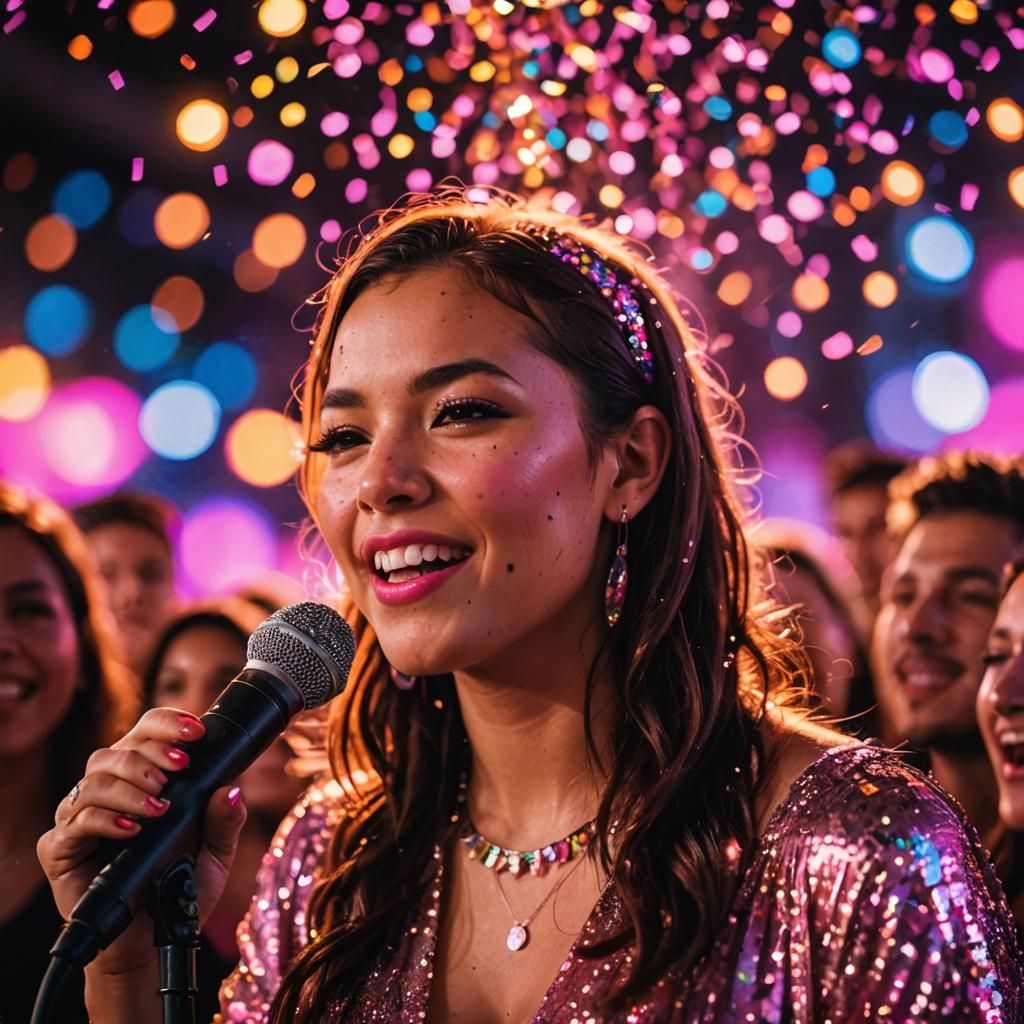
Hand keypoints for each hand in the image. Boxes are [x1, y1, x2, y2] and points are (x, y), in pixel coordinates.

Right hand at [37, 708, 246, 975]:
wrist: (153, 943)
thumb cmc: (180, 890)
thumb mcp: (215, 855)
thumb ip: (225, 822)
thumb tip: (232, 789)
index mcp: (143, 779)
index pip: (147, 733)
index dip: (169, 724)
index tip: (197, 732)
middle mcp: (109, 791)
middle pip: (117, 750)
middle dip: (152, 753)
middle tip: (180, 768)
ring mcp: (80, 818)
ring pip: (94, 779)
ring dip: (130, 786)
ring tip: (159, 806)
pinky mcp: (61, 849)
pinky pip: (75, 821)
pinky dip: (105, 819)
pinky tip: (132, 828)